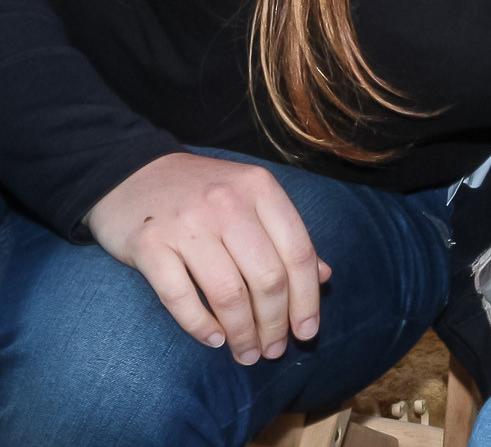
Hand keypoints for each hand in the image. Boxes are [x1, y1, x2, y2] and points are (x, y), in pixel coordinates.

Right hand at [84, 151, 329, 364]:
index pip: (298, 252)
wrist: (130, 172)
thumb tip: (324, 277)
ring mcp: (187, 224)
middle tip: (273, 351)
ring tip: (248, 354)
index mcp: (261, 189)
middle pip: (267, 278)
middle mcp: (228, 203)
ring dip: (243, 333)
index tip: (307, 333)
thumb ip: (286, 236)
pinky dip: (201, 326)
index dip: (307, 299)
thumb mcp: (251, 199)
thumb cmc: (202, 193)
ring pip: (229, 293)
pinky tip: (214, 340)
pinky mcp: (149, 244)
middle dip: (275, 323)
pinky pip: (181, 298)